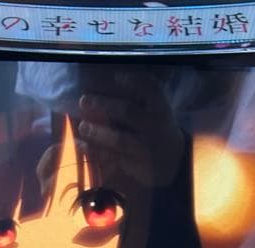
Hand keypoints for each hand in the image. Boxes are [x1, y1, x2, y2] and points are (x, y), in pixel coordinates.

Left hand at [77, 72, 185, 186]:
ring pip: (120, 139)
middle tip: (84, 100)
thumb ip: (139, 98)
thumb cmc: (157, 127)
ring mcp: (145, 147)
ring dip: (99, 133)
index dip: (135, 82)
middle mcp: (154, 126)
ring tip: (83, 127)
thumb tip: (105, 81)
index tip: (116, 76)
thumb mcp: (156, 110)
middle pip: (129, 112)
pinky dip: (95, 151)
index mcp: (160, 108)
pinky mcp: (136, 165)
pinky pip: (113, 157)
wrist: (173, 160)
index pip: (152, 90)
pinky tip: (81, 144)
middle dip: (105, 105)